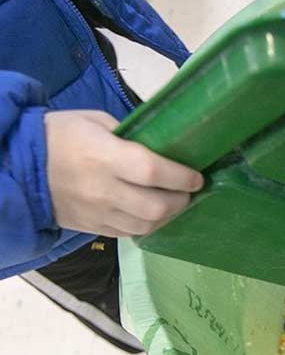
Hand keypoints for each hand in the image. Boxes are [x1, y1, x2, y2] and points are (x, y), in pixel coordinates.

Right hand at [45, 110, 203, 236]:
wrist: (17, 165)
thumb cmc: (60, 135)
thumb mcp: (96, 121)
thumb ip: (130, 136)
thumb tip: (163, 147)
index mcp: (105, 157)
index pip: (154, 172)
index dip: (182, 177)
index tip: (197, 177)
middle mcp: (103, 189)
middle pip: (156, 207)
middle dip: (180, 200)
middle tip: (188, 191)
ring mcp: (97, 212)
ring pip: (145, 225)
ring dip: (167, 216)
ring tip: (174, 203)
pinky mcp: (91, 227)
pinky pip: (128, 233)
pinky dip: (146, 225)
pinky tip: (152, 214)